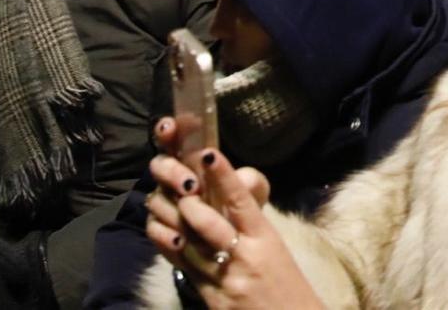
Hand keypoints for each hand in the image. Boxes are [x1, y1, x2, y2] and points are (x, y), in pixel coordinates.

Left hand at [144, 130, 324, 309]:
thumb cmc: (286, 285)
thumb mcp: (275, 249)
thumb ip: (250, 225)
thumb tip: (227, 198)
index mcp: (266, 238)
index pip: (242, 201)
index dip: (223, 176)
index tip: (208, 153)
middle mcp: (245, 256)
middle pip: (209, 223)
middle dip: (189, 203)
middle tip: (176, 184)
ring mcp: (226, 279)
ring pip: (190, 246)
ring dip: (173, 223)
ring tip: (161, 203)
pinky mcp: (213, 300)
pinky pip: (185, 270)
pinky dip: (170, 249)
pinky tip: (162, 233)